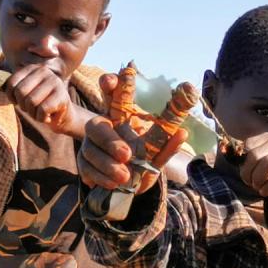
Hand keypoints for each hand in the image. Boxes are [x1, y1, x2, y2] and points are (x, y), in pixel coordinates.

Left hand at [5, 65, 88, 135]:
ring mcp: (55, 82)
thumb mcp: (26, 92)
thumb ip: (14, 85)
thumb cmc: (40, 104)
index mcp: (33, 68)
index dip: (12, 97)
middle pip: (21, 92)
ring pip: (31, 102)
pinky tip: (48, 116)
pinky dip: (42, 118)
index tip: (19, 103)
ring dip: (33, 113)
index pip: (12, 82)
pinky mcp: (62, 96)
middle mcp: (45, 71)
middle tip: (31, 109)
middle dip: (23, 106)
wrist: (64, 116)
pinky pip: (42, 110)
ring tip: (40, 113)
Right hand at [76, 74, 189, 193]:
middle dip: (110, 141)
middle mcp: (103, 127)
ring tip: (126, 177)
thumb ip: (168, 145)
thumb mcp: (159, 154)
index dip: (109, 83)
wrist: (132, 186)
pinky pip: (86, 168)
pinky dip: (100, 177)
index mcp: (121, 116)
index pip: (112, 94)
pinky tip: (113, 184)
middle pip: (96, 126)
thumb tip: (183, 133)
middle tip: (128, 155)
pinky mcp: (84, 163)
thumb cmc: (144, 161)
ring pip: (90, 150)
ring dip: (107, 165)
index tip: (111, 81)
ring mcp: (90, 145)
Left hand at [238, 132, 267, 204]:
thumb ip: (247, 156)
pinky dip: (266, 189)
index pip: (249, 145)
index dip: (243, 161)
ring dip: (257, 179)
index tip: (246, 170)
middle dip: (248, 172)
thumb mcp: (259, 158)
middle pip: (256, 155)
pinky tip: (264, 191)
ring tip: (257, 185)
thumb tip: (232, 155)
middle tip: (249, 181)